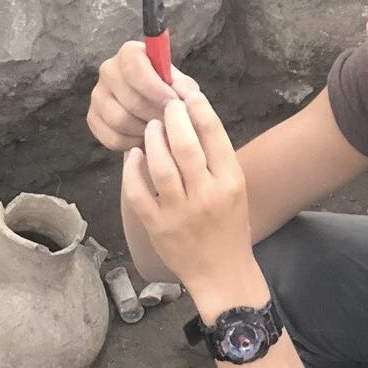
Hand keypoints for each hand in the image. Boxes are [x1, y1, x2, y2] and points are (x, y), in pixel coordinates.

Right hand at [87, 40, 199, 151]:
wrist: (155, 109)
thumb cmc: (170, 93)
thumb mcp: (183, 87)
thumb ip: (185, 89)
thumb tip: (183, 96)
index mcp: (130, 54)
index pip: (136, 68)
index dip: (156, 89)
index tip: (173, 104)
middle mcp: (108, 70)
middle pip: (129, 98)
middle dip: (155, 115)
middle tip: (172, 125)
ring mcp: (97, 95)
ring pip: (119, 120)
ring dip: (144, 131)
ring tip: (160, 132)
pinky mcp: (92, 118)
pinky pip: (111, 137)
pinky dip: (132, 143)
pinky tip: (145, 139)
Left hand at [121, 90, 254, 297]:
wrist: (222, 273)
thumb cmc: (230, 227)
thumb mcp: (234, 190)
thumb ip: (216, 159)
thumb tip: (194, 119)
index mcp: (231, 183)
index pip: (214, 136)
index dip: (200, 109)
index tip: (189, 94)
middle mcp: (207, 195)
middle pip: (186, 145)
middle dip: (174, 119)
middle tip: (167, 106)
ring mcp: (180, 212)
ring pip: (161, 166)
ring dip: (153, 140)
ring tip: (151, 127)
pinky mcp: (158, 226)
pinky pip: (139, 192)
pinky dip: (132, 170)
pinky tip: (134, 155)